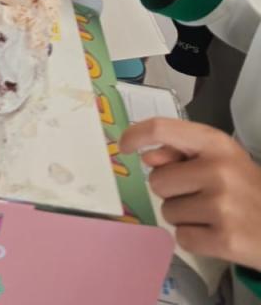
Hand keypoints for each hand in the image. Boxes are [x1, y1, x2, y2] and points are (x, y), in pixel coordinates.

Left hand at [120, 118, 260, 270]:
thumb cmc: (246, 186)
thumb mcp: (221, 157)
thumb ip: (182, 151)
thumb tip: (147, 156)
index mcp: (216, 143)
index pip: (164, 129)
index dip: (137, 134)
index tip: (123, 146)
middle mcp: (218, 170)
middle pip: (158, 180)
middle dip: (172, 190)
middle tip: (200, 194)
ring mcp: (221, 206)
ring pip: (168, 212)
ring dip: (184, 216)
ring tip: (212, 214)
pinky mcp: (224, 240)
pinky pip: (182, 237)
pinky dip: (194, 238)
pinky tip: (216, 232)